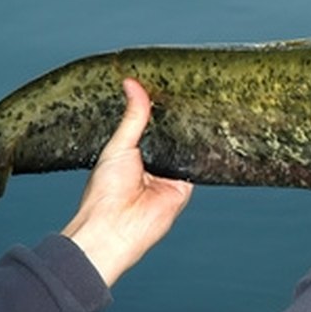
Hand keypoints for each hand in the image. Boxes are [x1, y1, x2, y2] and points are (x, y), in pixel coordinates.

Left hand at [61, 78, 192, 286]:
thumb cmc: (105, 193)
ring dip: (189, 135)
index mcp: (133, 154)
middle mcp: (153, 164)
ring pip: (185, 149)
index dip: (156, 109)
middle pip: (170, 136)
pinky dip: (200, 153)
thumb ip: (133, 117)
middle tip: (187, 92)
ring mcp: (169, 176)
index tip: (165, 85)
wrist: (116, 226)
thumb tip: (132, 85)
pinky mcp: (185, 187)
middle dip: (176, 120)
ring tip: (199, 107)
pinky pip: (196, 166)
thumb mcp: (119, 145)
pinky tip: (205, 132)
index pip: (150, 126)